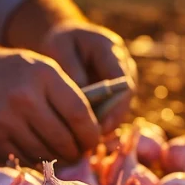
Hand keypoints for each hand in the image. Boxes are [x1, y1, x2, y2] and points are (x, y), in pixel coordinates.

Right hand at [0, 47, 100, 163]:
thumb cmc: (11, 71)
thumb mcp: (42, 67)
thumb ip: (67, 93)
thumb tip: (93, 129)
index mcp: (42, 76)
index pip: (78, 114)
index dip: (91, 133)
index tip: (94, 138)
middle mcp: (23, 98)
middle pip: (63, 139)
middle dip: (78, 150)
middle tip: (81, 151)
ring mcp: (5, 121)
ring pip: (45, 153)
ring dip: (60, 158)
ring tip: (65, 154)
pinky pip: (24, 158)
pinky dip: (38, 160)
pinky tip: (43, 153)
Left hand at [5, 0, 136, 132]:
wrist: (64, 41)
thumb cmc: (59, 43)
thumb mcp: (59, 49)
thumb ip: (71, 70)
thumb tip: (82, 98)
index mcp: (109, 48)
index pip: (122, 83)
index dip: (115, 108)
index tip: (98, 127)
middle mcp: (122, 64)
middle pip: (125, 99)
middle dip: (110, 121)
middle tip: (93, 141)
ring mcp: (122, 77)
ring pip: (120, 107)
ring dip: (106, 125)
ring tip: (88, 143)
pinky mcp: (116, 89)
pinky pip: (112, 109)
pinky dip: (100, 123)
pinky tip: (85, 137)